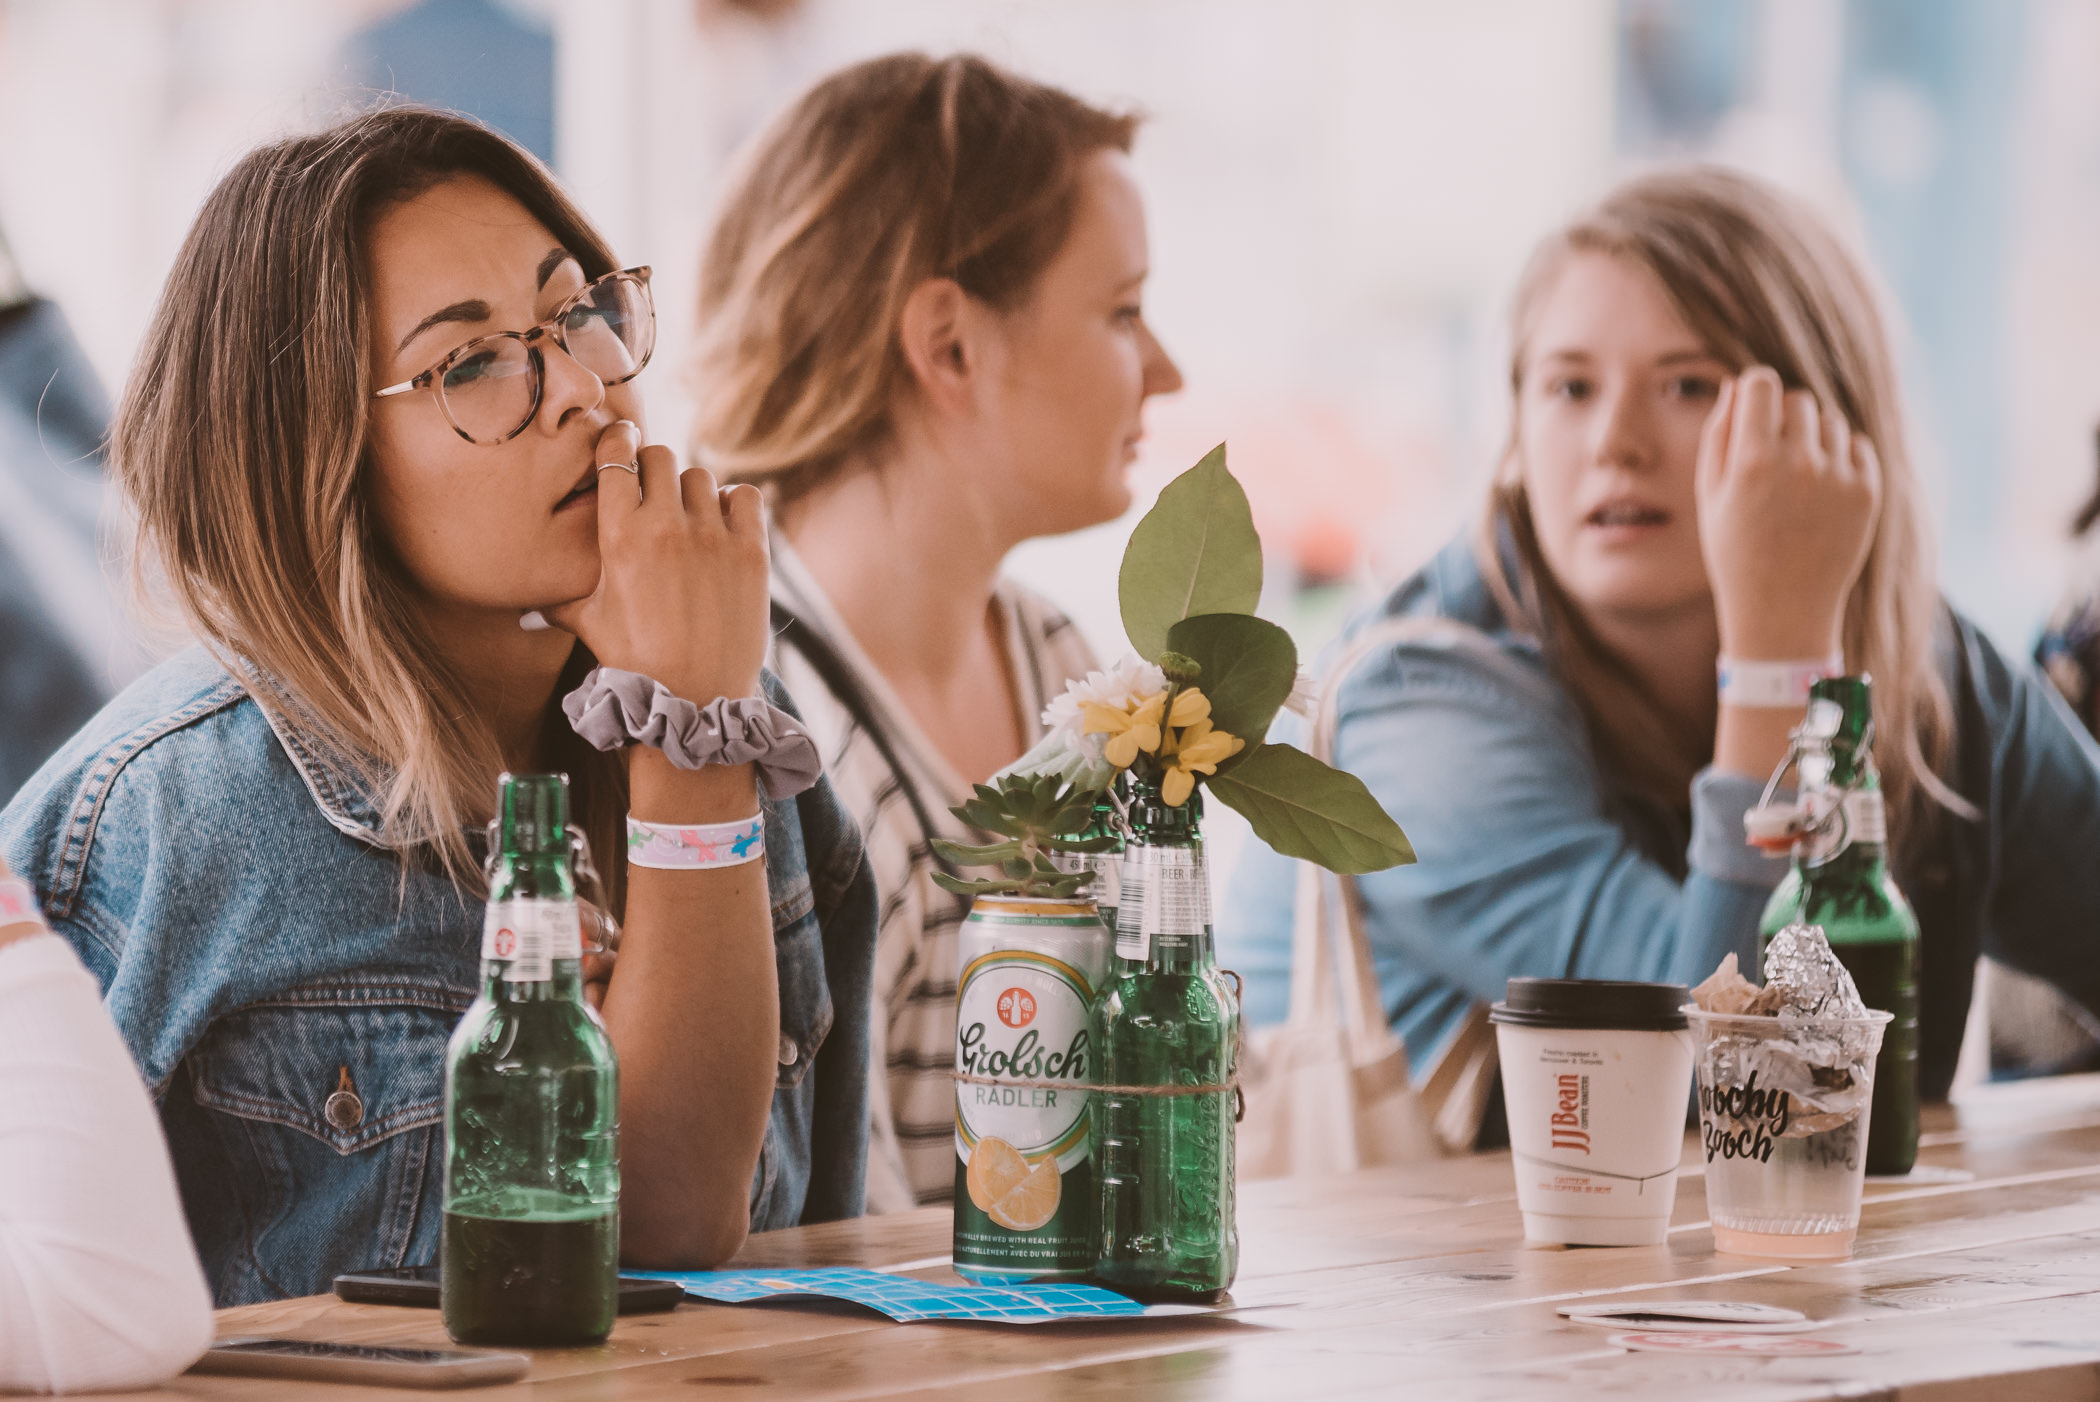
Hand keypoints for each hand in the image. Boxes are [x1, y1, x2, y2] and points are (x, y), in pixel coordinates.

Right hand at [545, 421, 768, 704]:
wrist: (696, 700)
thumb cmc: (635, 663)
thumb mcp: (586, 621)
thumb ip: (555, 595)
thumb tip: (520, 597)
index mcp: (619, 535)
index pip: (615, 457)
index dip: (617, 443)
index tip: (622, 445)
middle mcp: (666, 528)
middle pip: (659, 456)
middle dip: (652, 468)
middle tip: (653, 491)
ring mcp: (713, 537)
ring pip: (700, 476)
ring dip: (690, 490)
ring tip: (685, 518)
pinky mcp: (752, 552)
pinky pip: (744, 496)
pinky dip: (732, 501)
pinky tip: (721, 524)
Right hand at [1697, 368, 1880, 660]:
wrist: (1782, 611)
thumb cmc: (1735, 552)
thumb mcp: (1710, 496)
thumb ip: (1719, 434)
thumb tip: (1739, 385)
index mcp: (1752, 461)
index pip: (1763, 384)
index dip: (1755, 392)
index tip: (1754, 410)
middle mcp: (1799, 462)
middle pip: (1798, 400)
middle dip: (1783, 417)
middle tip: (1773, 456)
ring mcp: (1838, 477)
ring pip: (1830, 421)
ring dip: (1814, 437)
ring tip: (1798, 478)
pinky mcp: (1867, 492)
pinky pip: (1857, 446)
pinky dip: (1841, 458)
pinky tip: (1822, 490)